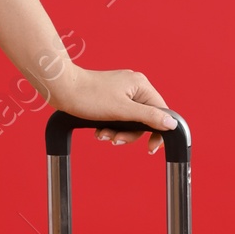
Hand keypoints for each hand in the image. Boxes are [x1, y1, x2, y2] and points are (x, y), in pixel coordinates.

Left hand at [53, 65, 176, 153]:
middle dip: (129, 133)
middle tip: (116, 140)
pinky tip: (98, 130)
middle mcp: (134, 86)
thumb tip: (172, 123)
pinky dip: (110, 126)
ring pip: (129, 120)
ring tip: (102, 135)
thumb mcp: (122, 110)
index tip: (151, 148)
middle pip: (144, 119)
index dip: (158, 131)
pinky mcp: (109, 97)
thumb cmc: (89, 96)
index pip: (161, 112)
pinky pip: (118, 117)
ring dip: (117, 131)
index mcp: (141, 85)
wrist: (62, 89)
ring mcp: (121, 91)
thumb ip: (149, 117)